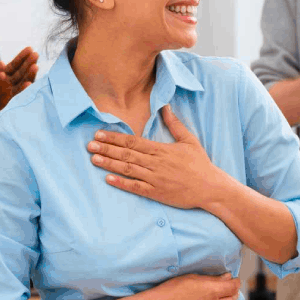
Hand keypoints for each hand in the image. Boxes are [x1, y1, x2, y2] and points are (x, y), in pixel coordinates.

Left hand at [0, 45, 37, 121]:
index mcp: (3, 81)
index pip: (15, 67)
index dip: (22, 58)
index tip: (30, 48)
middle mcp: (8, 89)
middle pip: (21, 74)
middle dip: (28, 64)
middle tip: (35, 53)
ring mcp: (9, 98)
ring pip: (21, 85)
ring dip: (29, 76)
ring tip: (35, 66)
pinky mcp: (6, 107)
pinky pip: (16, 98)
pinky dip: (23, 91)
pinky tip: (28, 85)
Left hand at [89, 106, 231, 209]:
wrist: (210, 187)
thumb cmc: (200, 164)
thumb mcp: (189, 140)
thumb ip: (175, 124)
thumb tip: (166, 106)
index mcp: (161, 149)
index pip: (132, 141)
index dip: (114, 138)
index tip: (99, 134)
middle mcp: (155, 163)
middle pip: (126, 154)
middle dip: (106, 149)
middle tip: (89, 145)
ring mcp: (155, 178)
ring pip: (127, 169)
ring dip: (109, 164)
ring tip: (93, 159)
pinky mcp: (156, 193)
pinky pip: (136, 188)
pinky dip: (122, 183)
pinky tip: (108, 179)